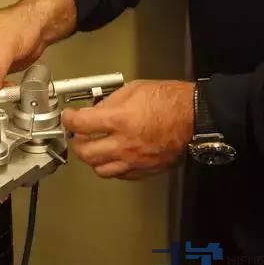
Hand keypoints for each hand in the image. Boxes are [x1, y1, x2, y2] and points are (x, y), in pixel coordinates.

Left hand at [62, 80, 193, 179]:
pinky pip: (120, 175)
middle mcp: (124, 144)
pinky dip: (112, 167)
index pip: (80, 125)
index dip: (69, 120)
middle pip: (85, 153)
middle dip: (77, 143)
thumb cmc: (169, 100)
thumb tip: (94, 110)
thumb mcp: (133, 89)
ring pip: (100, 169)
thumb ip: (110, 101)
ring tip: (95, 148)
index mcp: (120, 120)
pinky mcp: (145, 170)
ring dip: (93, 159)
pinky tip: (113, 157)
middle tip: (78, 135)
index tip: (68, 118)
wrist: (195, 117)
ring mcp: (134, 160)